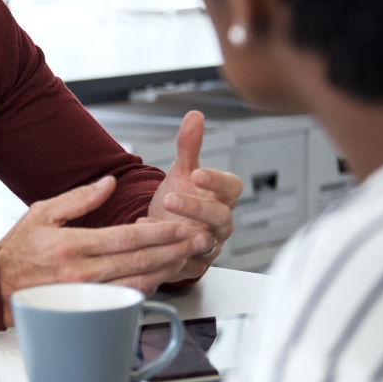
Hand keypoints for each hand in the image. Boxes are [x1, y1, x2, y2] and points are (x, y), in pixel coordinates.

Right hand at [0, 175, 199, 323]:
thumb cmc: (16, 252)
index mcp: (72, 244)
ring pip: (138, 281)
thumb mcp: (42, 213)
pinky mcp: (86, 306)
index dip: (161, 231)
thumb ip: (79, 198)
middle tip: (199, 239)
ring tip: (188, 255)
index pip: (128, 237)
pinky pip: (124, 297)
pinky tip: (162, 276)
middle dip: (175, 249)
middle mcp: (82, 271)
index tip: (183, 224)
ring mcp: (86, 293)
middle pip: (140, 260)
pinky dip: (148, 286)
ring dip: (167, 268)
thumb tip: (108, 183)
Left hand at [144, 111, 243, 281]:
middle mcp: (220, 223)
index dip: (217, 181)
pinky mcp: (194, 265)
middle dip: (197, 208)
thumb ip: (189, 146)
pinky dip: (168, 256)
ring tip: (165, 227)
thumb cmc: (181, 197)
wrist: (167, 227)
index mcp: (223, 197)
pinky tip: (149, 244)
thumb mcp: (182, 171)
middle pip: (221, 218)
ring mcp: (209, 245)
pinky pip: (185, 264)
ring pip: (206, 244)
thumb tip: (194, 116)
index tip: (198, 173)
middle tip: (171, 199)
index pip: (233, 188)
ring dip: (184, 236)